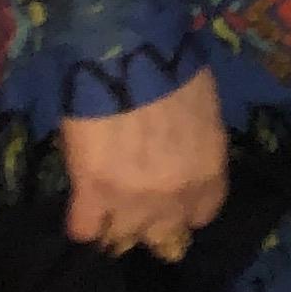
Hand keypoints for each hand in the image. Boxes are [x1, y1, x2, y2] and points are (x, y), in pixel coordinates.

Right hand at [62, 70, 230, 264]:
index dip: (184, 207)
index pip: (201, 215)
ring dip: (115, 223)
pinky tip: (83, 206)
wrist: (129, 54)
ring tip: (106, 206)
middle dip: (151, 221)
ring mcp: (132, 201)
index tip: (172, 197)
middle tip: (136, 202)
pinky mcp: (92, 194)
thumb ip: (196, 147)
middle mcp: (174, 197)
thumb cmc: (171, 68)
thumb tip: (183, 155)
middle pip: (163, 235)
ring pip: (123, 237)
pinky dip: (83, 222)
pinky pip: (85, 229)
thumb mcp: (203, 110)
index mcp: (207, 174)